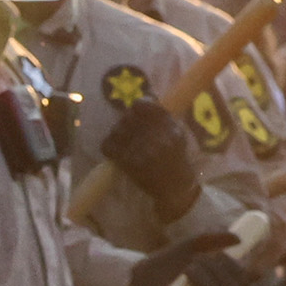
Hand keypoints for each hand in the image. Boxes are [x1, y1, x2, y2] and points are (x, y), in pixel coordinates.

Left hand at [102, 98, 197, 215]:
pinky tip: (116, 151)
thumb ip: (162, 116)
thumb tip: (143, 96)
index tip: (137, 110)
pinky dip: (109, 146)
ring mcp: (143, 151)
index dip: (138, 105)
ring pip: (116, 130)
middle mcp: (158, 137)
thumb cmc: (175, 158)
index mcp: (171, 128)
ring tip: (124, 141)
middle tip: (129, 130)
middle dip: (126, 121)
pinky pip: (108, 146)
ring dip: (117, 134)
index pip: (145, 105)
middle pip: (127, 117)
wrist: (175, 188)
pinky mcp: (130, 164)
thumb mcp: (176, 133)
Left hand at [122, 231, 241, 285]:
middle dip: (220, 269)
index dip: (235, 267)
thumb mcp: (185, 248)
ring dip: (210, 278)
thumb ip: (210, 240)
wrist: (133, 284)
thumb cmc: (159, 268)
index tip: (217, 255)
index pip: (241, 280)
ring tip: (188, 268)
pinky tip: (190, 277)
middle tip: (197, 259)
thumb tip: (238, 239)